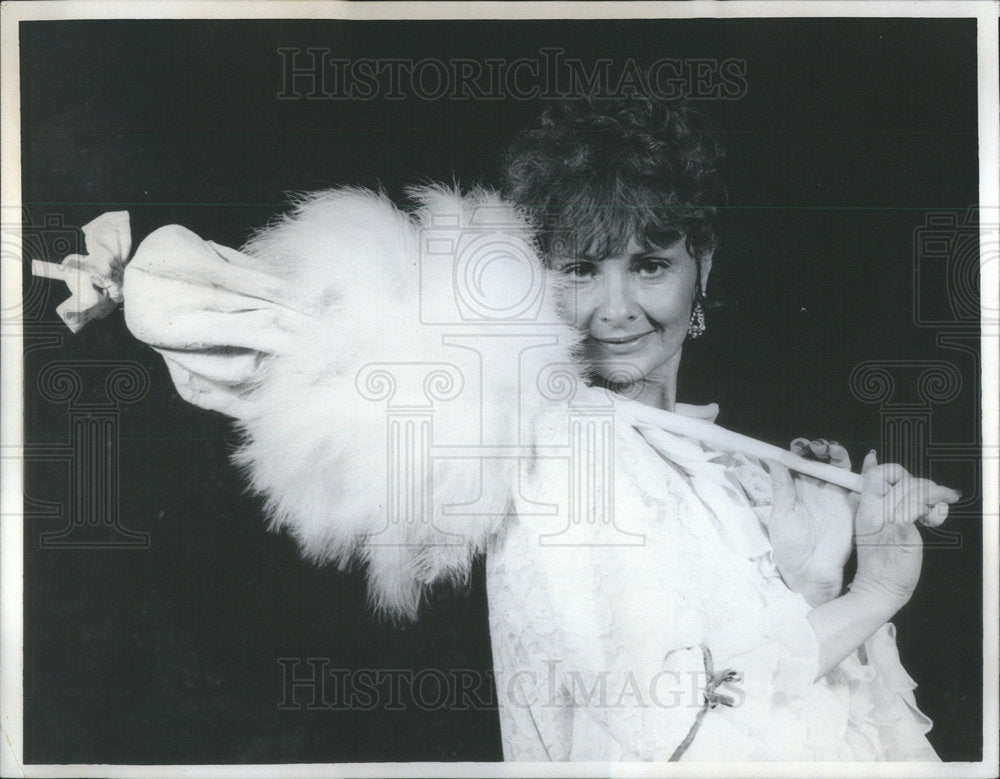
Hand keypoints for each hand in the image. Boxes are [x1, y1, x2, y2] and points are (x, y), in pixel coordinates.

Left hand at [761, 439, 856, 606]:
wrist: (811, 574)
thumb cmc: (790, 548)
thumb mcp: (782, 516)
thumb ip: (781, 488)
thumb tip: (772, 460)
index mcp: (795, 489)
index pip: (798, 461)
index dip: (799, 449)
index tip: (798, 446)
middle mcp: (815, 489)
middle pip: (820, 460)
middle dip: (819, 448)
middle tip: (816, 447)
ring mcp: (834, 496)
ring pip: (838, 468)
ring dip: (836, 454)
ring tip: (832, 450)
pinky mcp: (851, 507)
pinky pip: (859, 486)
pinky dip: (862, 471)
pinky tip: (861, 462)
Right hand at [850, 451, 960, 615]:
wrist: (877, 589)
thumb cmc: (877, 562)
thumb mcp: (868, 527)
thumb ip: (869, 501)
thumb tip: (862, 478)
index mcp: (864, 509)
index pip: (874, 474)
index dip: (893, 470)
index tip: (907, 481)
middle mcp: (873, 511)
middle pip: (897, 476)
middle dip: (921, 483)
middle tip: (932, 497)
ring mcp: (887, 519)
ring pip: (912, 488)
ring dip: (932, 494)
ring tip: (937, 509)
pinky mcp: (903, 531)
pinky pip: (919, 506)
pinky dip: (933, 508)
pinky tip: (935, 518)